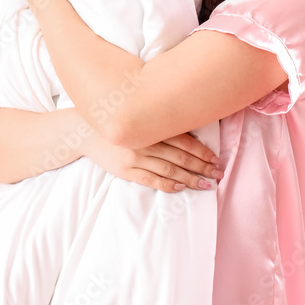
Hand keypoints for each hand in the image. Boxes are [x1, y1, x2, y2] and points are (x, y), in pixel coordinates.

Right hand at [80, 127, 224, 192]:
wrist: (86, 130)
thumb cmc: (119, 122)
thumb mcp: (140, 118)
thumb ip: (161, 126)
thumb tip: (189, 136)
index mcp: (152, 127)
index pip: (184, 142)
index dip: (202, 152)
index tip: (216, 159)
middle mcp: (147, 142)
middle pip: (181, 158)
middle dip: (202, 167)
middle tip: (218, 174)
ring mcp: (136, 157)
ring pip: (170, 171)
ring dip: (191, 179)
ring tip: (207, 184)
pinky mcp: (126, 170)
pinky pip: (151, 180)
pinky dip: (168, 185)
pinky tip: (181, 187)